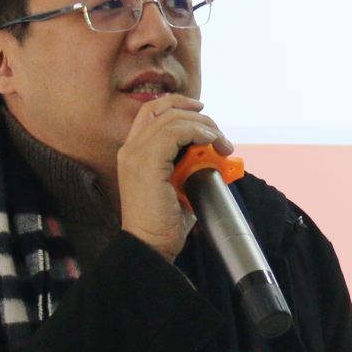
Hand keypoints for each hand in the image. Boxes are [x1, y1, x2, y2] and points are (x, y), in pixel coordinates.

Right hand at [117, 95, 232, 262]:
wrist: (150, 246)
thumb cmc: (164, 225)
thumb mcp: (179, 188)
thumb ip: (189, 169)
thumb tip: (215, 158)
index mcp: (133, 153)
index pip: (152, 113)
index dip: (178, 106)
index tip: (202, 113)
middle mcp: (130, 149)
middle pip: (161, 108)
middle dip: (196, 113)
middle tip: (218, 133)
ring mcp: (135, 154)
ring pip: (173, 118)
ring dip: (204, 126)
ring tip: (221, 145)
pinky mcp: (146, 161)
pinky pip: (175, 131)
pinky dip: (198, 132)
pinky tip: (211, 144)